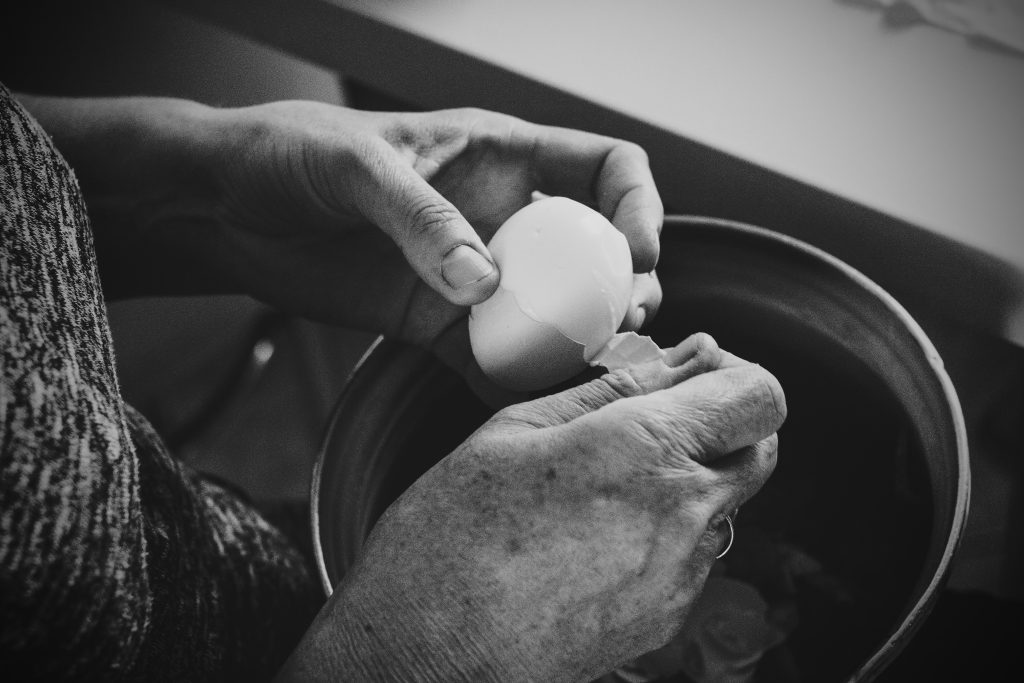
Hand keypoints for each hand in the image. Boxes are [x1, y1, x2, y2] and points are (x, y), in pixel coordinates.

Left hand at [25, 95, 662, 394]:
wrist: (230, 208)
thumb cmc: (290, 155)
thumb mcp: (354, 167)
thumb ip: (419, 218)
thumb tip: (481, 285)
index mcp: (503, 155)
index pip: (605, 167)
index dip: (638, 206)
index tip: (637, 256)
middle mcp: (502, 218)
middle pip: (596, 252)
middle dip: (626, 288)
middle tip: (625, 325)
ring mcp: (473, 275)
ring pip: (555, 312)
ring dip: (582, 342)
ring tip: (592, 369)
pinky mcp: (436, 323)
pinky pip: (493, 358)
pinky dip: (515, 382)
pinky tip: (526, 403)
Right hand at [276, 334, 786, 681]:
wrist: (428, 657)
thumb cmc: (452, 534)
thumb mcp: (517, 429)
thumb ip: (615, 386)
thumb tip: (686, 356)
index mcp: (648, 449)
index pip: (761, 397)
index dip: (735, 375)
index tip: (693, 374)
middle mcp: (685, 514)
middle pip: (760, 451)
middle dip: (725, 423)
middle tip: (657, 419)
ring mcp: (681, 576)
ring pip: (726, 505)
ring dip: (691, 479)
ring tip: (606, 485)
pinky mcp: (666, 619)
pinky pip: (694, 556)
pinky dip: (667, 531)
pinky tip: (595, 536)